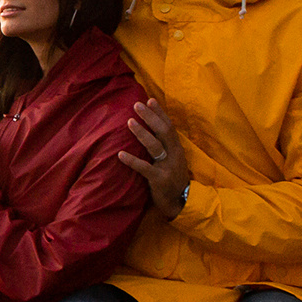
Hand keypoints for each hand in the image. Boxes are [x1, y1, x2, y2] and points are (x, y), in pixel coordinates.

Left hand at [116, 101, 190, 217]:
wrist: (181, 202)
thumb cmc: (173, 179)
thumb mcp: (173, 160)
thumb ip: (165, 147)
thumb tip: (151, 131)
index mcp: (177, 149)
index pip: (169, 126)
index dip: (160, 113)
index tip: (149, 99)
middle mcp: (174, 154)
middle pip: (163, 131)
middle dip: (150, 117)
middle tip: (136, 105)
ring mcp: (167, 167)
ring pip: (155, 146)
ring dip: (141, 133)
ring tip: (129, 122)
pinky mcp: (159, 179)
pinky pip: (144, 168)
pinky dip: (132, 160)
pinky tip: (120, 154)